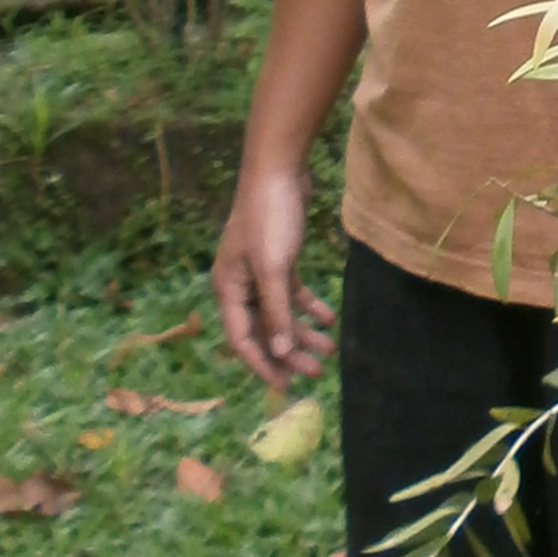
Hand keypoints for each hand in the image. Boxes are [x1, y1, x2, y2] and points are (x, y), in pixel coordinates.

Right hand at [212, 155, 335, 389]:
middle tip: (316, 373)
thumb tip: (280, 354)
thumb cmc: (270, 218)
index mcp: (228, 289)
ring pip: (280, 315)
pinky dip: (309, 308)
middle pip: (263, 331)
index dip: (264, 364)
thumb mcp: (274, 268)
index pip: (243, 340)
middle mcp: (240, 285)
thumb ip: (276, 312)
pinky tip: (328, 319)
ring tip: (329, 350)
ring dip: (303, 334)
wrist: (279, 170)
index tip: (287, 386)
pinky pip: (292, 295)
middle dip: (289, 353)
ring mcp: (259, 273)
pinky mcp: (279, 260)